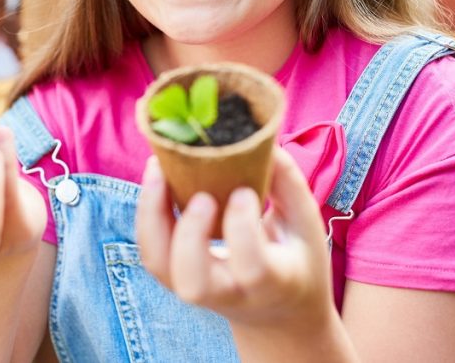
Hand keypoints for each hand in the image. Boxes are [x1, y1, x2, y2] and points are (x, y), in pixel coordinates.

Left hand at [135, 148, 334, 331]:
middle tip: (200, 195)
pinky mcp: (174, 277)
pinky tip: (157, 176)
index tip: (244, 191)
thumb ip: (287, 185)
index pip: (251, 267)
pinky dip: (147, 212)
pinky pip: (151, 249)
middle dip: (188, 234)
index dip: (242, 228)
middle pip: (193, 282)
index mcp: (271, 284)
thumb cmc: (297, 262)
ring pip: (159, 265)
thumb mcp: (306, 227)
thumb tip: (261, 140)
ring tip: (158, 167)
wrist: (278, 313)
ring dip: (151, 215)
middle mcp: (229, 295)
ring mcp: (197, 289)